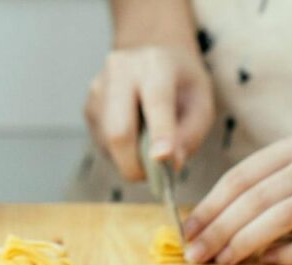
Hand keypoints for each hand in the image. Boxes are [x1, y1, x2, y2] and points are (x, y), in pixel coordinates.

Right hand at [85, 44, 213, 179]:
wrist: (154, 58)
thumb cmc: (182, 86)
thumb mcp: (201, 104)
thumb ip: (190, 134)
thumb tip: (170, 163)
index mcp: (155, 63)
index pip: (156, 100)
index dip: (160, 133)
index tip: (163, 159)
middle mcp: (120, 70)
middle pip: (119, 129)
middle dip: (135, 163)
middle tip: (154, 179)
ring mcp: (99, 89)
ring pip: (108, 142)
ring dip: (129, 160)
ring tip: (150, 150)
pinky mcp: (89, 107)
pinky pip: (103, 143)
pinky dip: (121, 153)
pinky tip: (136, 137)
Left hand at [183, 135, 291, 264]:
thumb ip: (256, 188)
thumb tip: (203, 225)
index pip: (241, 177)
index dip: (209, 206)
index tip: (187, 232)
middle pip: (257, 198)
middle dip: (219, 229)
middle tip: (196, 254)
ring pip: (283, 217)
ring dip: (246, 241)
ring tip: (223, 259)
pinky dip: (285, 255)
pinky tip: (266, 261)